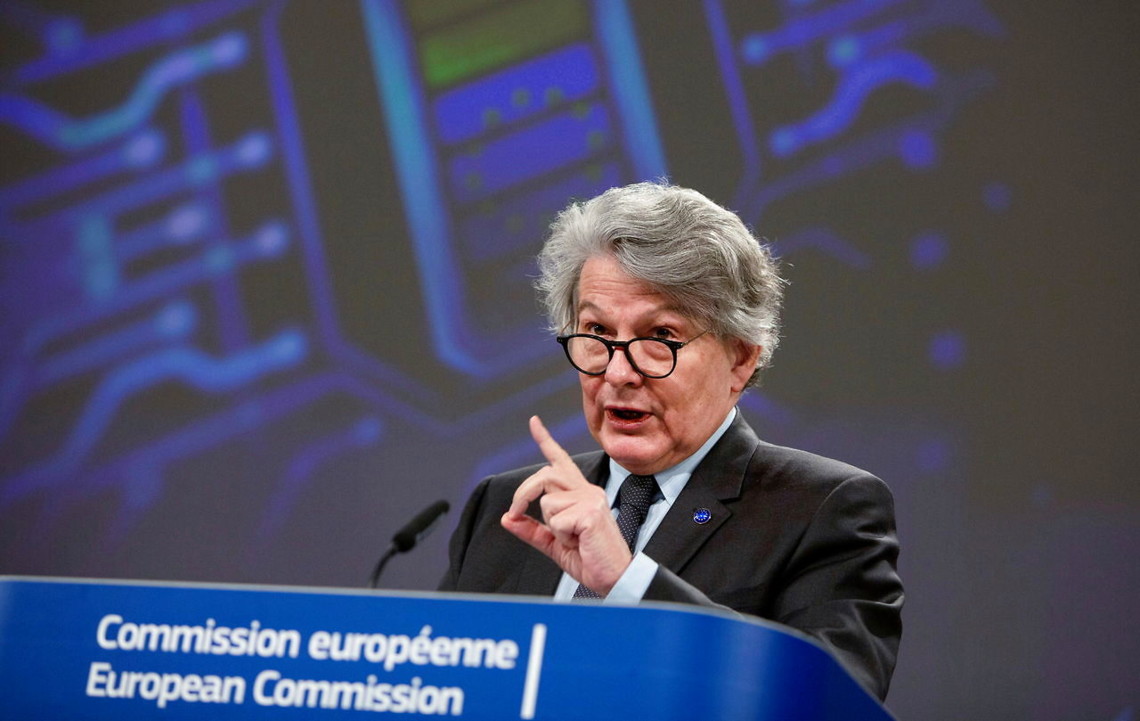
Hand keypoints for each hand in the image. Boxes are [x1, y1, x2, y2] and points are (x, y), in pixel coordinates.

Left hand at [501, 416, 632, 595]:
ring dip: (552, 525)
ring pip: (548, 502)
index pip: (560, 462)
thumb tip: (507, 518)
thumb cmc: (590, 561)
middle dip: (523, 494)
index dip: (545, 440)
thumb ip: (532, 530)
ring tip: (573, 538)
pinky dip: (561, 537)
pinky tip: (580, 542)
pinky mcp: (591, 512)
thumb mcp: (554, 545)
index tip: (534, 422)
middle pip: (545, 475)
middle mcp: (588, 491)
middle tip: (516, 512)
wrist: (614, 579)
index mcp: (581, 494)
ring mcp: (591, 499)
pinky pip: (557, 521)